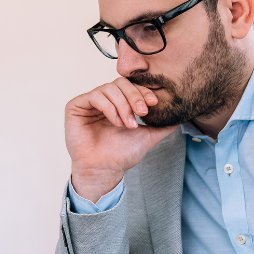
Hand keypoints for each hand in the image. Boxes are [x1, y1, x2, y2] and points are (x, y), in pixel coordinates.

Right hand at [65, 77, 176, 202]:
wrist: (105, 170)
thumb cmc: (122, 155)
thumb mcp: (147, 136)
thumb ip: (161, 126)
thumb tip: (178, 118)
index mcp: (117, 103)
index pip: (131, 87)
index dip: (142, 91)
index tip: (154, 103)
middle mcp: (103, 100)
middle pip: (120, 83)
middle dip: (134, 96)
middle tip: (142, 112)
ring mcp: (88, 103)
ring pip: (109, 88)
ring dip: (123, 105)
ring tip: (128, 124)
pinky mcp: (75, 106)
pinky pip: (95, 96)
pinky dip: (109, 108)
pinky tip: (116, 123)